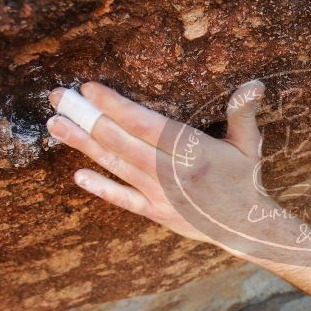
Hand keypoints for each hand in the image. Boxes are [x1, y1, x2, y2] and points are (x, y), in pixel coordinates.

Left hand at [46, 80, 265, 244]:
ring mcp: (161, 195)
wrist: (245, 227)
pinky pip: (123, 199)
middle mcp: (171, 173)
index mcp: (191, 151)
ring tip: (56, 125)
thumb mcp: (248, 144)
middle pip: (120, 141)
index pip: (144, 124)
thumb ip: (242, 113)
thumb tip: (253, 84)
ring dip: (83, 144)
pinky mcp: (156, 213)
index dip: (114, 106)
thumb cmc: (244, 180)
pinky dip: (101, 187)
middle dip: (86, 117)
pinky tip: (78, 175)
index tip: (89, 88)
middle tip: (59, 98)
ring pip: (116, 165)